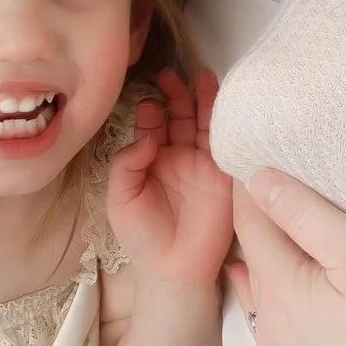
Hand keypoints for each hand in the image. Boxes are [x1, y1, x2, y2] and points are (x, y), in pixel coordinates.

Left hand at [107, 69, 233, 296]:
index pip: (153, 124)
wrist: (172, 269)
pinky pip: (226, 143)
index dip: (151, 109)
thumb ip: (127, 161)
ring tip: (200, 76)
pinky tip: (224, 102)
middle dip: (176, 95)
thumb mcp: (120, 196)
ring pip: (204, 123)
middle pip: (180, 116)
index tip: (148, 101)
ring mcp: (203, 164)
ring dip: (202, 100)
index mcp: (152, 159)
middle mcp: (178, 157)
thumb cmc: (141, 237)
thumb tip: (147, 134)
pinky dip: (226, 122)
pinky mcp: (224, 175)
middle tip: (171, 76)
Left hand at [225, 168, 345, 345]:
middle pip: (253, 261)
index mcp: (277, 287)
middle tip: (270, 191)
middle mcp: (267, 327)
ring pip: (264, 301)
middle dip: (259, 226)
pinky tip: (298, 305)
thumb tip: (257, 179)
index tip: (251, 156)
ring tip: (281, 241)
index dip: (249, 186)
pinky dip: (283, 310)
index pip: (249, 221)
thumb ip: (306, 213)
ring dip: (269, 270)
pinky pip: (280, 337)